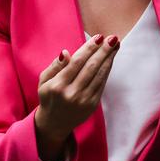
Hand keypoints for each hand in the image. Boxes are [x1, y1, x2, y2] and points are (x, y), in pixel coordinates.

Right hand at [34, 34, 119, 160]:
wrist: (54, 123)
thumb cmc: (49, 97)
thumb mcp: (44, 81)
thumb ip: (54, 66)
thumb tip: (66, 53)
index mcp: (58, 85)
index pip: (77, 62)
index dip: (89, 48)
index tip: (99, 37)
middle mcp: (72, 93)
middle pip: (91, 67)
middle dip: (104, 51)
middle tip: (113, 38)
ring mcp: (84, 100)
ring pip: (99, 75)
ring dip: (109, 58)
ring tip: (116, 45)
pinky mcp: (92, 105)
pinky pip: (102, 84)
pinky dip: (107, 70)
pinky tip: (110, 59)